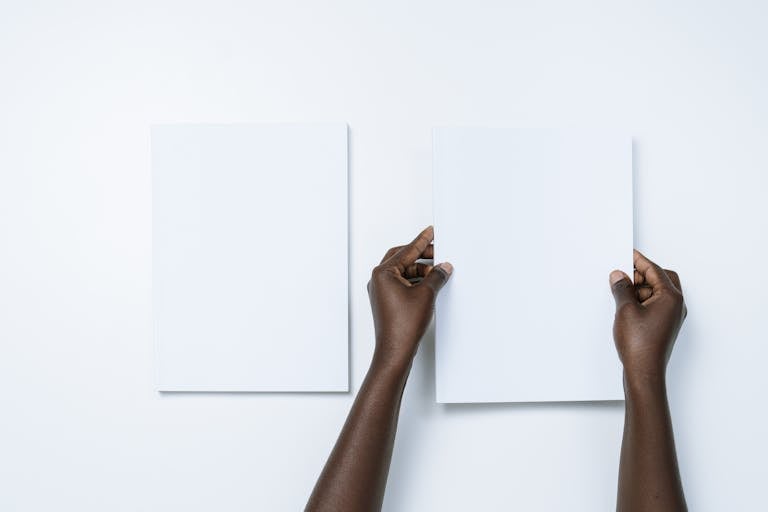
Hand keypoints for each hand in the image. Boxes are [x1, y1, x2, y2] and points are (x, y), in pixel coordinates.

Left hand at [367, 226, 452, 368]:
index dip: (422, 241)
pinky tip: (430, 285)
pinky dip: (416, 281)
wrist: (395, 350)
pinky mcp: (386, 301)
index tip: (431, 232)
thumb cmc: (403, 326)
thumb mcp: (426, 295)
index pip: (406, 250)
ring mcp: (381, 291)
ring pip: (403, 272)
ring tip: (438, 272)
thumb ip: (436, 276)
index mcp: (383, 273)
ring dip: (420, 270)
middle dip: (421, 255)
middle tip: (438, 252)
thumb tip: (443, 267)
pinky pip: (402, 284)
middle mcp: (378, 280)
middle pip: (402, 258)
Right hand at [609, 250, 686, 380]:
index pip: (655, 270)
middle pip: (661, 279)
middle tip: (624, 275)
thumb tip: (619, 276)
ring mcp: (671, 316)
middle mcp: (676, 306)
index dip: (639, 261)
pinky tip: (627, 306)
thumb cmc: (640, 345)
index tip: (628, 254)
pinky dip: (642, 300)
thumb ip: (622, 288)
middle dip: (643, 275)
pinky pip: (655, 304)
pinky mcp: (664, 325)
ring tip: (621, 293)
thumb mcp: (625, 309)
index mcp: (671, 297)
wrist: (644, 371)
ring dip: (641, 288)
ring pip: (658, 292)